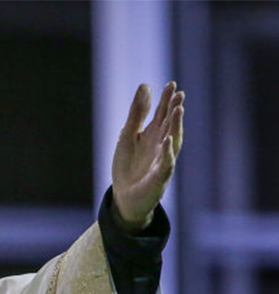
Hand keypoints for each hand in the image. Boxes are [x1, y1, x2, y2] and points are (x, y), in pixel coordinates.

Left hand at [111, 81, 184, 230]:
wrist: (124, 197)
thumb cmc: (128, 167)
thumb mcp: (128, 136)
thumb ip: (136, 114)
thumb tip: (145, 86)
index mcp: (153, 135)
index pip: (162, 114)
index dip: (166, 100)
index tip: (171, 84)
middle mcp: (161, 146)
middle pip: (170, 125)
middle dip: (174, 109)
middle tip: (179, 94)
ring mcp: (162, 161)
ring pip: (173, 141)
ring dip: (176, 126)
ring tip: (178, 110)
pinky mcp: (159, 177)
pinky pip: (166, 163)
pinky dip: (168, 152)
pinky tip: (168, 140)